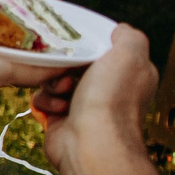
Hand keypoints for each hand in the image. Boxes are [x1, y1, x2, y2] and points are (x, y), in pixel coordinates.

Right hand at [34, 25, 154, 172]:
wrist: (91, 144)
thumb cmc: (110, 100)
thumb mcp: (129, 55)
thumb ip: (128, 36)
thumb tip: (118, 30)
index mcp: (129, 73)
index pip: (105, 49)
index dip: (88, 44)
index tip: (75, 42)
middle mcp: (109, 90)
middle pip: (75, 63)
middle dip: (65, 64)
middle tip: (65, 70)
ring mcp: (85, 106)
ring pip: (56, 80)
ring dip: (52, 84)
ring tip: (62, 94)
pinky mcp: (63, 120)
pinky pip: (44, 100)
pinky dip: (45, 102)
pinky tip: (56, 109)